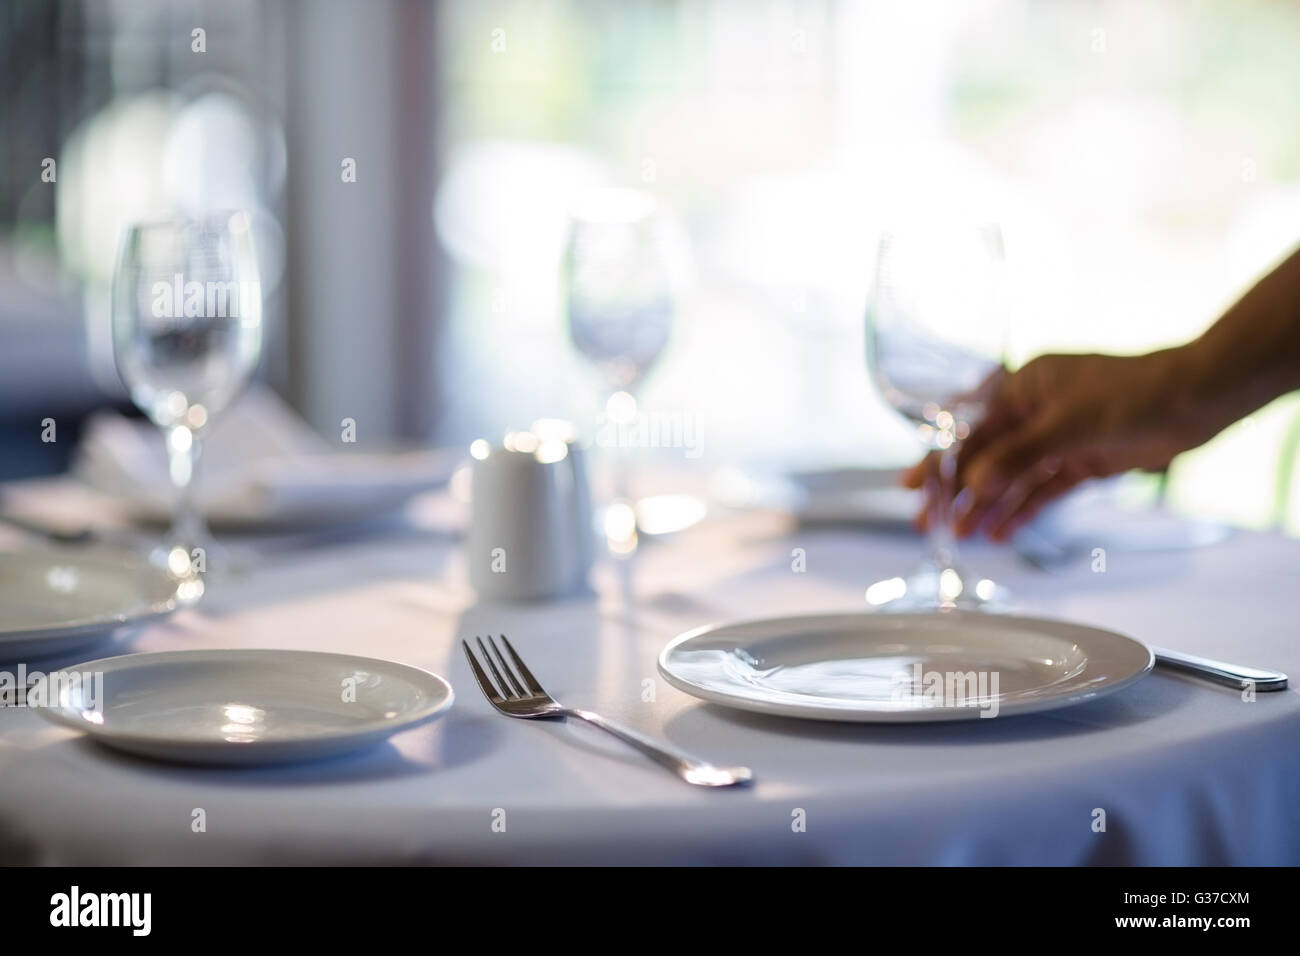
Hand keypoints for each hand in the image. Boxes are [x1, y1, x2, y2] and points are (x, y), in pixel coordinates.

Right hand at [902, 348, 1213, 539]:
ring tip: (965, 538)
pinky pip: (1042, 489)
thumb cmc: (1135, 394)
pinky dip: (1023, 510)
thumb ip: (1019, 456)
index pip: (969, 431)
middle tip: (929, 524)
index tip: (910, 487)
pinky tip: (1003, 533)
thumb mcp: (1069, 424)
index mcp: (1022, 388)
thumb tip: (976, 486)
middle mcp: (1034, 412)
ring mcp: (1057, 437)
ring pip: (1011, 478)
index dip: (939, 461)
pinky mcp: (1081, 460)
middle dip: (957, 492)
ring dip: (988, 507)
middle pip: (985, 457)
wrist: (1197, 398)